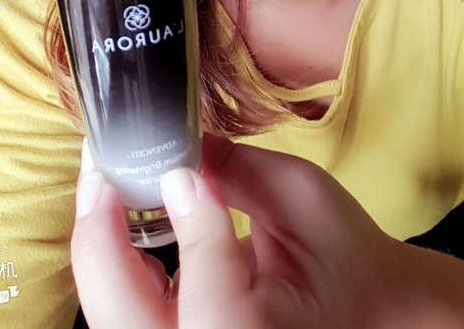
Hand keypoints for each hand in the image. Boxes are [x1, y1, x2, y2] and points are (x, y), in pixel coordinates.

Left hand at [71, 135, 403, 328]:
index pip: (208, 297)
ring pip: (112, 313)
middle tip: (99, 172)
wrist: (365, 306)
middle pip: (122, 317)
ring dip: (102, 246)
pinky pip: (123, 309)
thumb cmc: (345, 257)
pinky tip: (124, 214)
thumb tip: (175, 151)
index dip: (188, 221)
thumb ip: (236, 172)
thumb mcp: (303, 196)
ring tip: (106, 184)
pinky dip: (115, 260)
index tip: (180, 167)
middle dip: (100, 238)